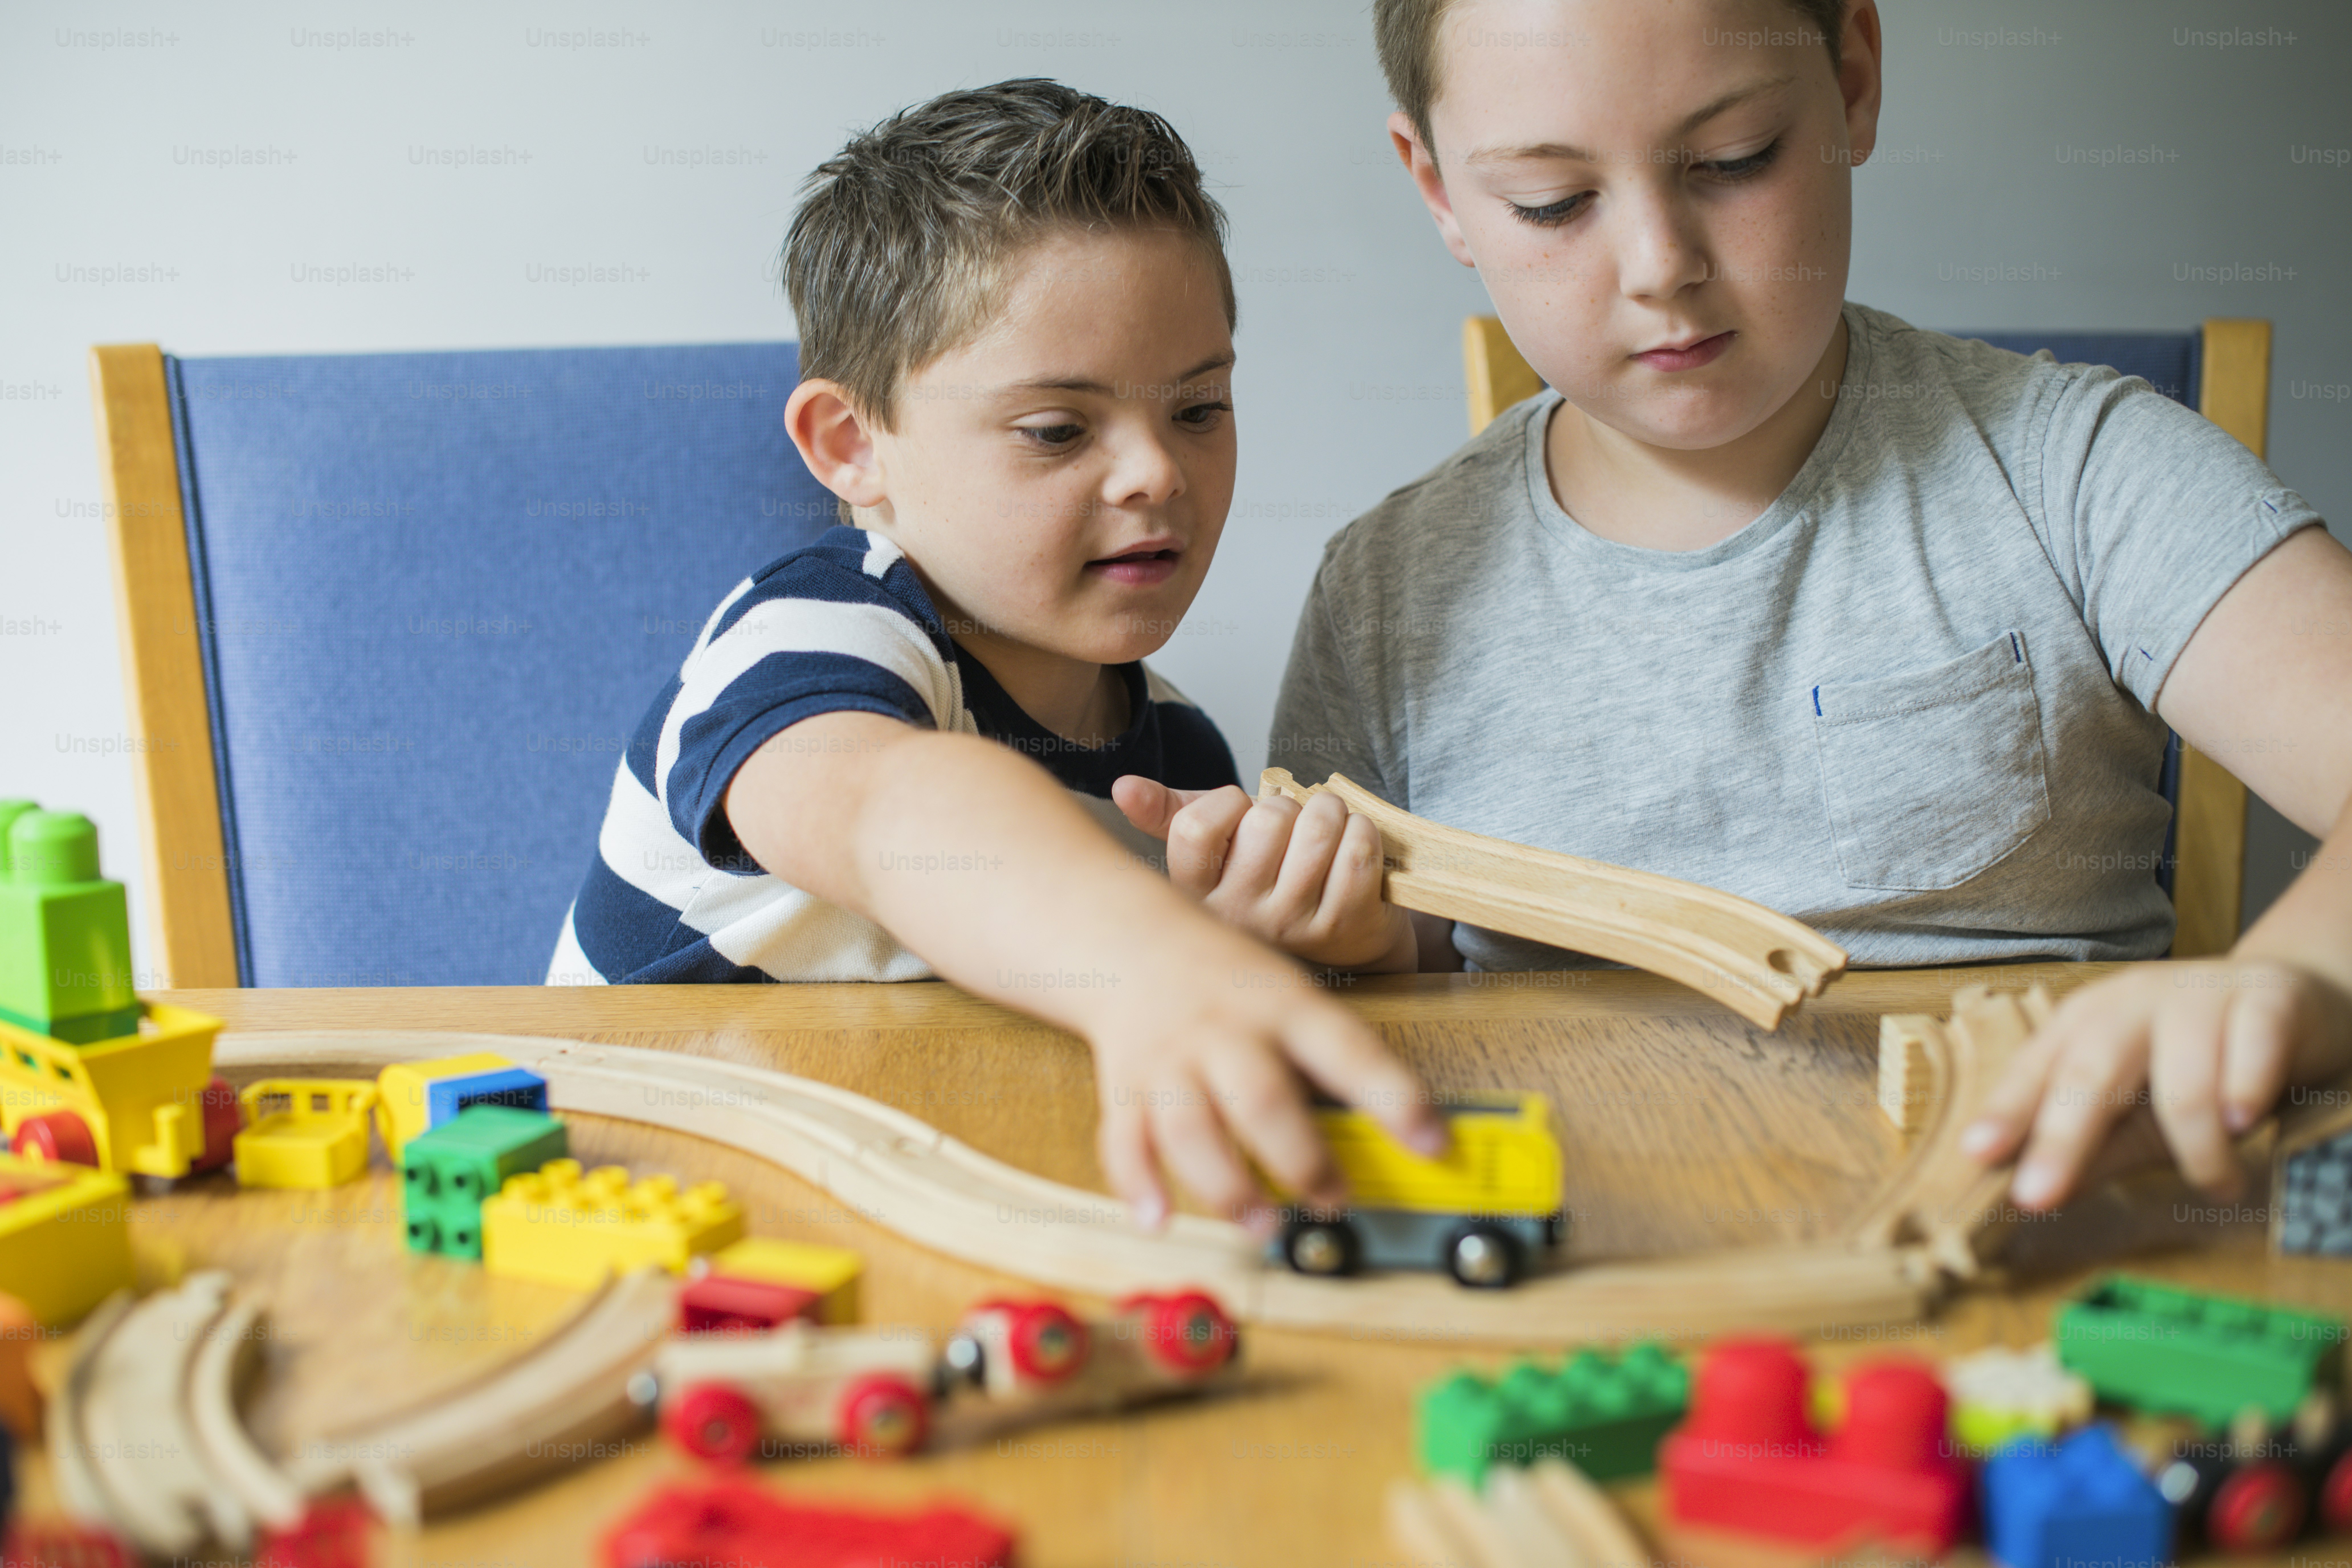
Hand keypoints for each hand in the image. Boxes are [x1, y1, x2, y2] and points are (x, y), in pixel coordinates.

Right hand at [1085, 921, 1446, 1235]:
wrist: (1131, 942)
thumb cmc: (1230, 983)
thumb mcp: (1291, 996)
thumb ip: (1330, 1060)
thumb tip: (1395, 1132)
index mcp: (1282, 1005)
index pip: (1348, 1051)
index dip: (1395, 1098)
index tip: (1434, 1143)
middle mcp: (1224, 1032)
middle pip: (1261, 1097)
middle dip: (1301, 1159)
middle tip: (1334, 1199)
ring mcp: (1169, 1061)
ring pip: (1190, 1129)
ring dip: (1227, 1185)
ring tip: (1261, 1225)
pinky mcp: (1124, 1087)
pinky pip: (1124, 1140)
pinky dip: (1139, 1183)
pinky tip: (1157, 1219)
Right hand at [1112, 776, 1416, 972]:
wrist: (1340, 936)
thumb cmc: (1271, 876)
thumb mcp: (1215, 846)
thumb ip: (1169, 813)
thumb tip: (1122, 786)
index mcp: (1195, 894)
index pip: (1195, 829)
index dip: (1228, 803)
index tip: (1241, 814)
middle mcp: (1237, 918)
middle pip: (1268, 821)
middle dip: (1290, 805)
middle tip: (1293, 826)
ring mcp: (1290, 926)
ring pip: (1319, 830)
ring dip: (1332, 812)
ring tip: (1327, 827)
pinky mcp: (1343, 926)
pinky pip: (1356, 852)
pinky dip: (1362, 832)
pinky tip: (1353, 843)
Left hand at [1962, 959, 2351, 1208]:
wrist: (2291, 1005)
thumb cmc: (2201, 1067)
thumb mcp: (2140, 1114)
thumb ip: (2092, 1149)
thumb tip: (2033, 1195)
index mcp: (2088, 1022)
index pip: (2037, 1069)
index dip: (2007, 1111)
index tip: (1976, 1154)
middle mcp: (2133, 1001)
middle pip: (2092, 1067)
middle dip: (2064, 1135)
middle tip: (2041, 1195)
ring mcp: (2200, 995)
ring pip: (2183, 1074)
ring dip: (2197, 1143)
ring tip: (2217, 1184)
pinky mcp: (2267, 999)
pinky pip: (2252, 1049)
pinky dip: (2246, 1091)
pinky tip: (2246, 1120)